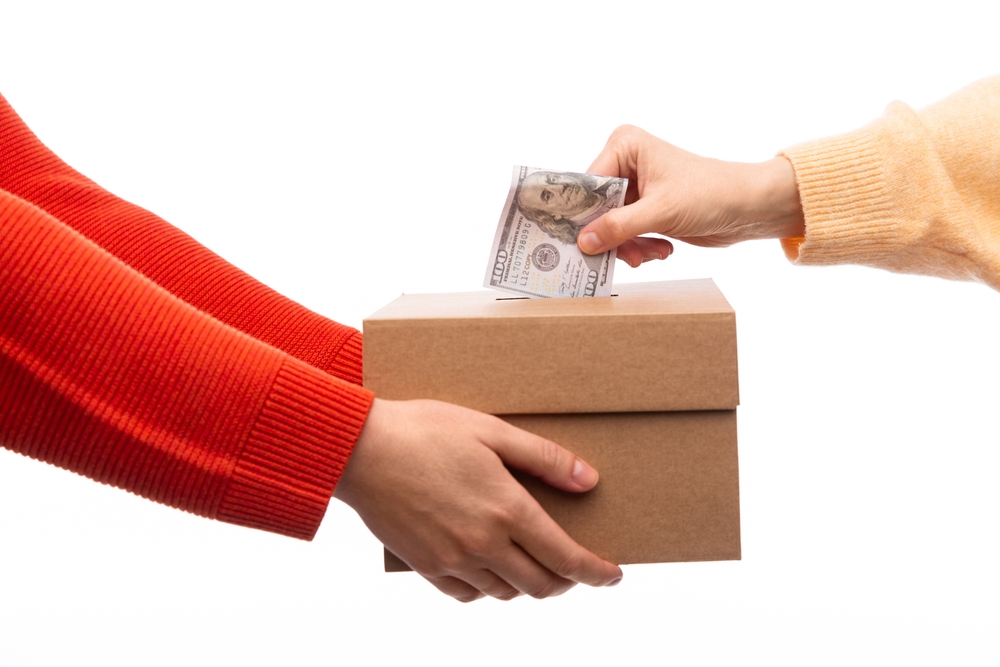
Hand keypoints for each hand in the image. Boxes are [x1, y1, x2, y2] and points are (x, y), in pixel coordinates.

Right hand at [333, 398, 622, 601]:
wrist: (360, 449)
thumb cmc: (425, 430)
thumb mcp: (492, 431)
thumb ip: (544, 458)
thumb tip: (588, 481)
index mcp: (506, 509)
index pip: (566, 558)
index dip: (596, 572)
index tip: (613, 576)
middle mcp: (483, 544)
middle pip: (542, 585)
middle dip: (568, 581)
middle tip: (575, 567)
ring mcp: (452, 560)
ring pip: (506, 592)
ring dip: (529, 584)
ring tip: (533, 562)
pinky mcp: (425, 565)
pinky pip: (468, 595)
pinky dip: (488, 589)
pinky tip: (490, 569)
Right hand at [577, 125, 804, 265]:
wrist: (747, 208)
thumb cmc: (710, 194)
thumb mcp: (659, 212)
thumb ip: (617, 227)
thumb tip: (583, 242)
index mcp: (625, 146)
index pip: (587, 183)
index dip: (582, 214)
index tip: (577, 241)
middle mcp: (626, 163)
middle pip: (595, 207)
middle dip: (610, 235)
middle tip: (624, 254)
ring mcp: (634, 187)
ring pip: (609, 226)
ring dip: (627, 245)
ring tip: (649, 253)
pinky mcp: (644, 209)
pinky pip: (624, 234)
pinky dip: (639, 246)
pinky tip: (661, 248)